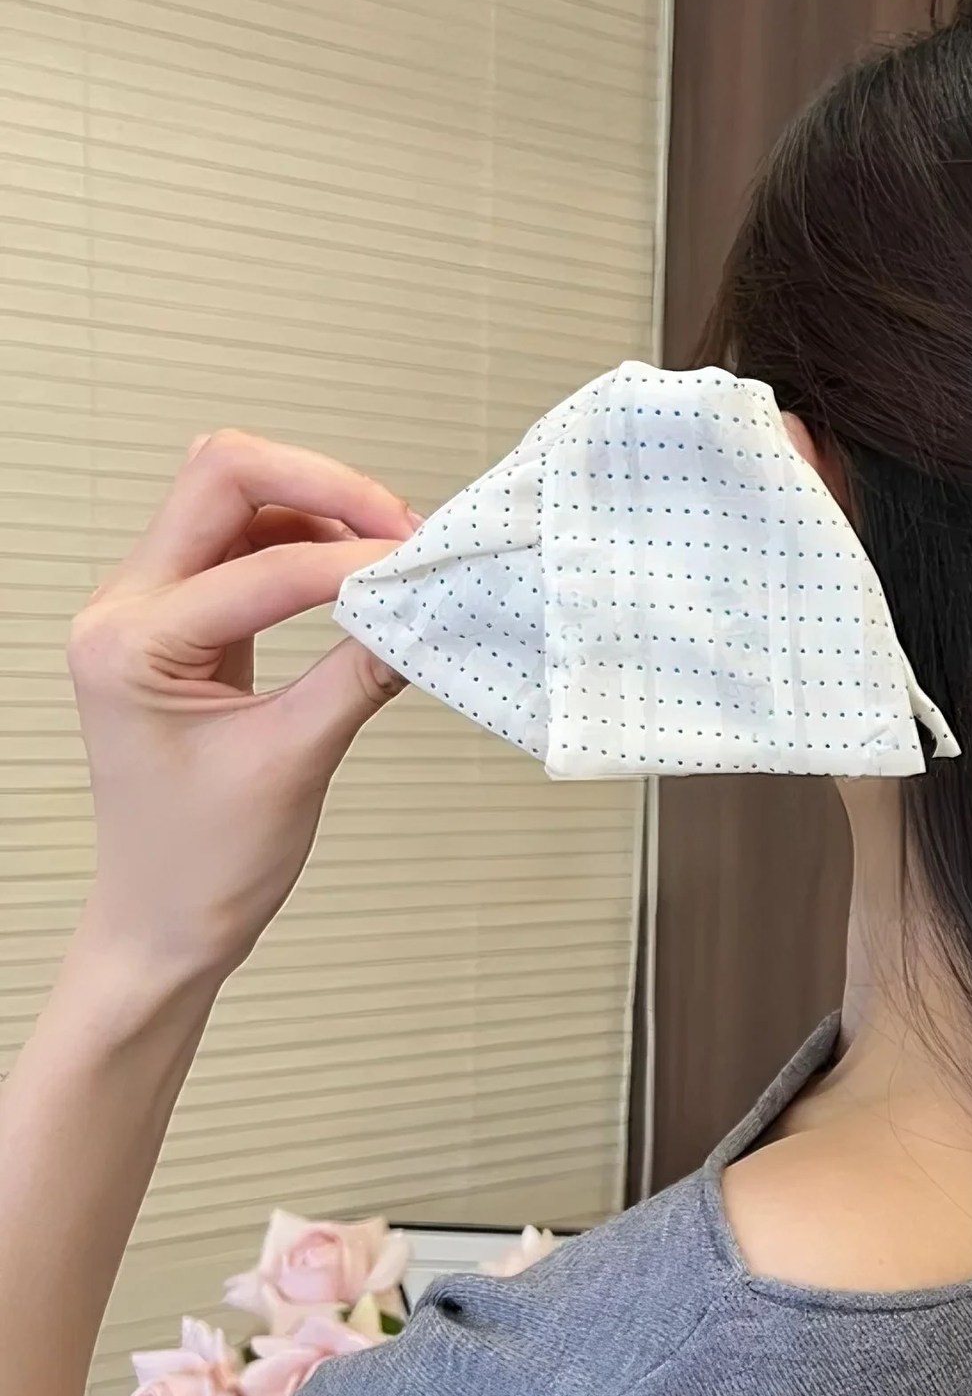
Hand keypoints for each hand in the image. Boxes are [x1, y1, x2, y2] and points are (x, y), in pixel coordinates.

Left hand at [66, 431, 420, 982]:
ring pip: (236, 502)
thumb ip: (359, 674)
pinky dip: (309, 547)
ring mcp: (149, 609)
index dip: (351, 556)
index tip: (423, 567)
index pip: (259, 561)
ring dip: (319, 509)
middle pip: (223, 477)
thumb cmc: (203, 862)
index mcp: (131, 642)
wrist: (163, 919)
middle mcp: (124, 607)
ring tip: (391, 555)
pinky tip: (358, 582)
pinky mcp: (184, 625)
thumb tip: (423, 608)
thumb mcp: (295, 762)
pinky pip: (245, 549)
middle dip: (324, 486)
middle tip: (404, 530)